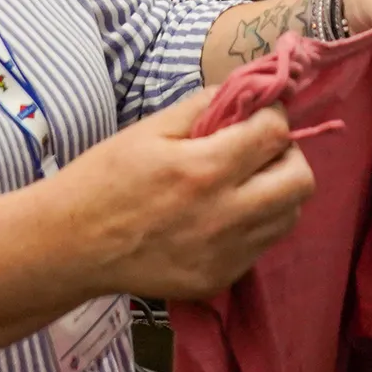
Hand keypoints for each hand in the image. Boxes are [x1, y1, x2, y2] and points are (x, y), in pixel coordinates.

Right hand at [55, 91, 315, 301]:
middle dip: (287, 154)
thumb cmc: (104, 178)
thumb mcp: (149, 128)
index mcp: (204, 170)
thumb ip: (205, 105)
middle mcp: (224, 216)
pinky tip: (224, 213)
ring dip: (277, 191)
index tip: (256, 112)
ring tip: (244, 181)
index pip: (275, 133)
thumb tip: (248, 91)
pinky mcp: (218, 280)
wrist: (70, 246)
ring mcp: (225, 256)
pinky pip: (262, 245)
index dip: (271, 114)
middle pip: (301, 181)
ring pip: (290, 216)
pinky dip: (256, 223)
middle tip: (259, 148)